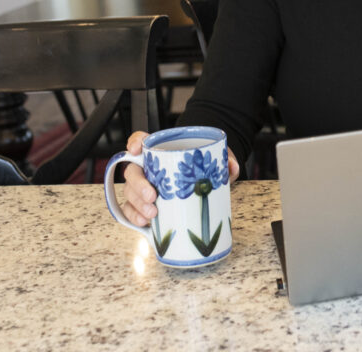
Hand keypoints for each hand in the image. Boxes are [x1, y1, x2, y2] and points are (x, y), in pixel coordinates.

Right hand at [120, 131, 240, 226]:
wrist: (205, 183)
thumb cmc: (205, 168)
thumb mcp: (217, 160)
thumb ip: (225, 160)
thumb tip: (231, 167)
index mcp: (162, 151)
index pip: (141, 139)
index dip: (135, 142)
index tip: (136, 149)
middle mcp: (147, 168)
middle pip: (132, 171)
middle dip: (139, 184)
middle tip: (153, 196)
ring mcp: (142, 187)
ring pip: (129, 192)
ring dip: (137, 204)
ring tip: (152, 213)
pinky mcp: (143, 205)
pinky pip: (131, 211)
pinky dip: (134, 217)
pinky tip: (144, 222)